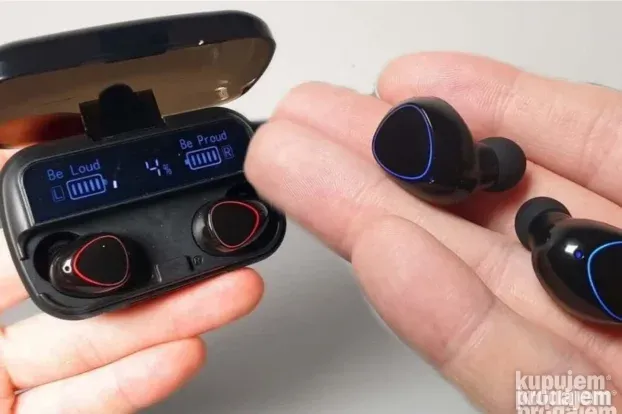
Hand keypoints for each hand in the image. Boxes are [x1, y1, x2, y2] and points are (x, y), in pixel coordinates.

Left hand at [0, 117, 264, 412]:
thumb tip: (8, 154)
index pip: (32, 230)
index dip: (91, 203)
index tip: (143, 182)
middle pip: (89, 283)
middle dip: (160, 260)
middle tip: (210, 234)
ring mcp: (11, 382)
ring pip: (103, 342)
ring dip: (172, 317)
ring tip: (228, 291)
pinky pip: (93, 398)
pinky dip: (140, 378)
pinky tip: (183, 351)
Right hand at [245, 52, 621, 411]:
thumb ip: (613, 155)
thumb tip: (514, 136)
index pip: (587, 151)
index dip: (495, 106)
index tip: (409, 82)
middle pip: (499, 218)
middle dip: (395, 162)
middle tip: (310, 126)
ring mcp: (602, 364)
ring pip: (480, 291)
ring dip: (378, 226)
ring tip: (298, 174)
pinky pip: (510, 376)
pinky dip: (441, 319)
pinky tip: (376, 256)